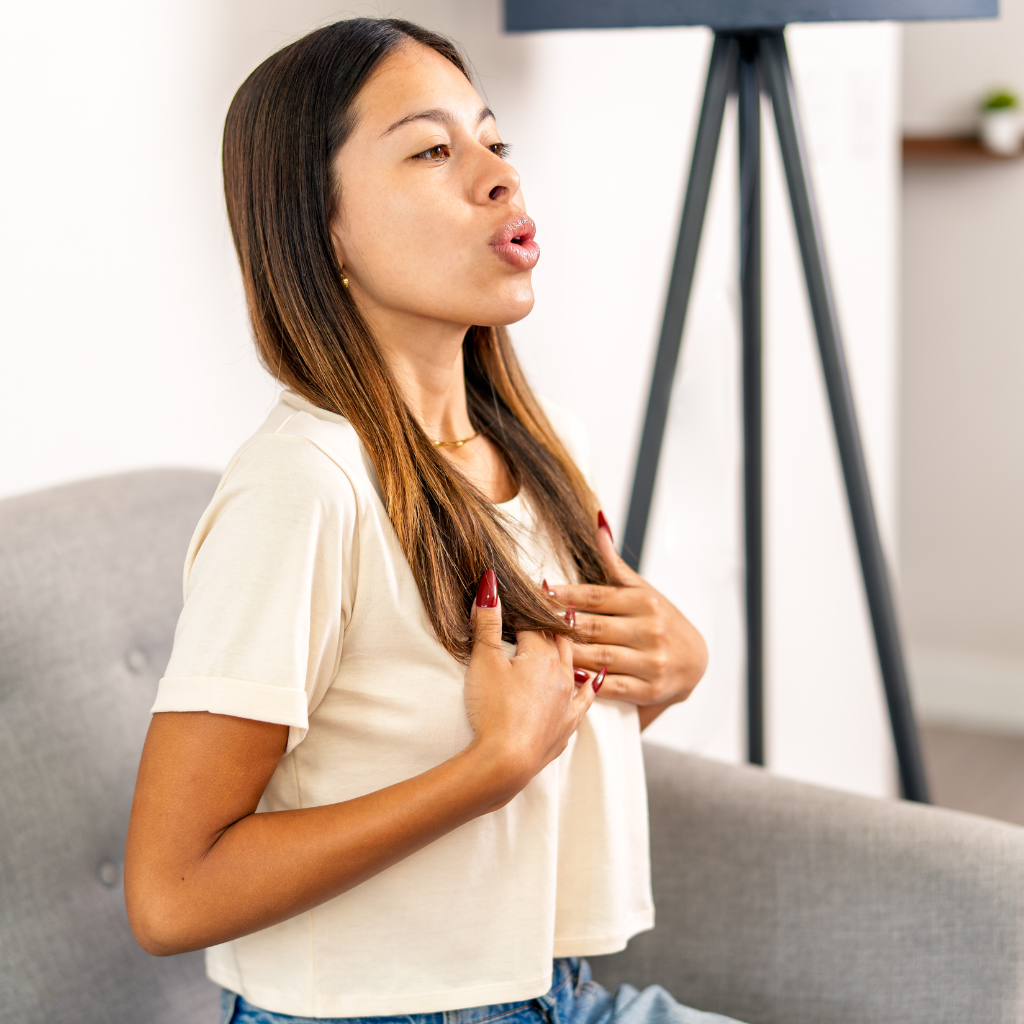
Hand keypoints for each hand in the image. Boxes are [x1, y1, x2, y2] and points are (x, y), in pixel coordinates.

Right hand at [464, 569, 595, 788]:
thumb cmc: (493, 710)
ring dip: (572, 646)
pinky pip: (584, 699)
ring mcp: (567, 701)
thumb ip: (487, 622)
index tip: (532, 588)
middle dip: (554, 621)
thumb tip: (490, 585)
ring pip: (576, 664)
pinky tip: (594, 679)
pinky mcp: (566, 726)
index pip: (536, 622)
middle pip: (560, 639)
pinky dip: (589, 685)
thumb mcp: (484, 660)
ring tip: (573, 630)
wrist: (505, 761)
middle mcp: (562, 674)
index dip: (529, 605)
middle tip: (555, 601)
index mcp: (542, 654)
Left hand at [547, 516, 707, 728]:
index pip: (597, 597)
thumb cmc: (663, 622)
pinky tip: (566, 676)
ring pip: (598, 656)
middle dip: (560, 625)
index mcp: (645, 602)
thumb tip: (599, 525)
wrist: (696, 664)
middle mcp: (649, 630)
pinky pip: (611, 686)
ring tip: (539, 648)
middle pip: (593, 627)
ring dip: (567, 653)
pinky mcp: (649, 689)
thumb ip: (616, 565)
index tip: (539, 592)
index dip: (565, 595)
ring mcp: (651, 661)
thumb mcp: (644, 591)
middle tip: (529, 622)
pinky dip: (587, 682)